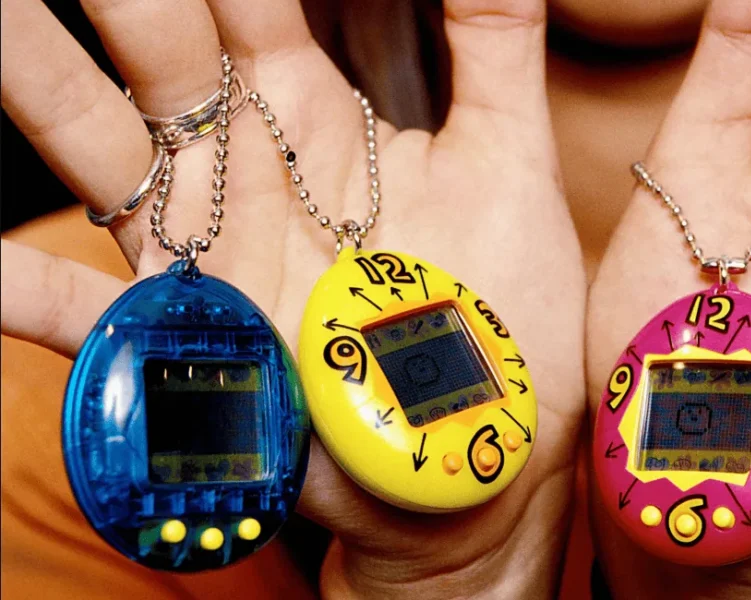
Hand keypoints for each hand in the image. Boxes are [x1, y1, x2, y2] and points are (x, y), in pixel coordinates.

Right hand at [0, 0, 584, 596]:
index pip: (250, 1)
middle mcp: (242, 170)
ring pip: (99, 149)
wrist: (478, 444)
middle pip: (158, 52)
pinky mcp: (193, 343)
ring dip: (34, 85)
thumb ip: (494, 45)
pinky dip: (19, 294)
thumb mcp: (508, 159)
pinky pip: (85, 317)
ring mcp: (206, 253)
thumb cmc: (497, 305)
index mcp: (313, 115)